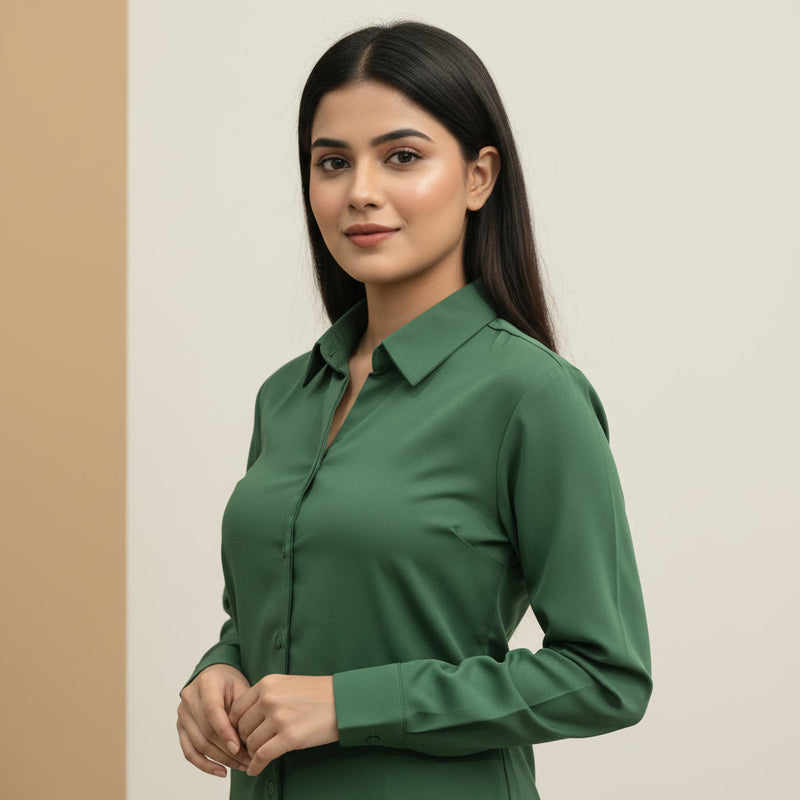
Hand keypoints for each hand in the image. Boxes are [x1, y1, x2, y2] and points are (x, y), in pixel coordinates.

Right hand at [177, 663, 252, 777]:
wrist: (214, 675)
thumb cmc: (230, 681)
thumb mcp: (240, 686)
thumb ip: (242, 708)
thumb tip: (244, 738)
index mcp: (206, 683)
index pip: (212, 711)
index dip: (225, 731)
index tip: (239, 748)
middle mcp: (189, 698)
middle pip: (206, 731)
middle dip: (228, 750)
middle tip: (248, 760)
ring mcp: (182, 714)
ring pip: (199, 744)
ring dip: (221, 759)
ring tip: (240, 766)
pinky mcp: (181, 728)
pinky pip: (189, 751)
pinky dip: (204, 764)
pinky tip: (221, 771)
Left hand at [229, 674, 338, 775]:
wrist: (344, 700)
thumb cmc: (319, 694)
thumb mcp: (287, 684)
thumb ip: (266, 696)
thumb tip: (248, 719)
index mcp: (268, 684)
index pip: (236, 708)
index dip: (235, 725)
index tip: (241, 734)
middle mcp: (269, 698)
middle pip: (241, 727)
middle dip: (244, 741)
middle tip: (251, 747)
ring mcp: (279, 717)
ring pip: (251, 743)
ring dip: (253, 753)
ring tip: (259, 756)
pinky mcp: (290, 736)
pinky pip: (262, 756)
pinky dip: (256, 766)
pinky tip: (256, 769)